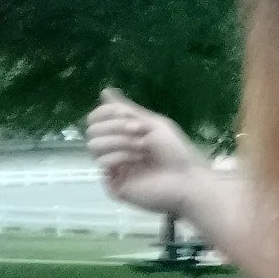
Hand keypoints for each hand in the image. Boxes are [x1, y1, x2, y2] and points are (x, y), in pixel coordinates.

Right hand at [85, 87, 206, 217]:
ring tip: (142, 148)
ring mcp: (113, 169)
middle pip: (93, 130)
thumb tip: (105, 91)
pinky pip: (101, 165)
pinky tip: (138, 161)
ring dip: (119, 141)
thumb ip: (127, 109)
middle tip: (139, 132)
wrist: (186, 179)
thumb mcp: (153, 123)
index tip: (126, 115)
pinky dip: (119, 157)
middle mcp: (115, 151)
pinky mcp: (113, 186)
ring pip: (94, 146)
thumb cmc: (175, 151)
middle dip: (115, 127)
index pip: (96, 119)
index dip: (106, 113)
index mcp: (123, 135)